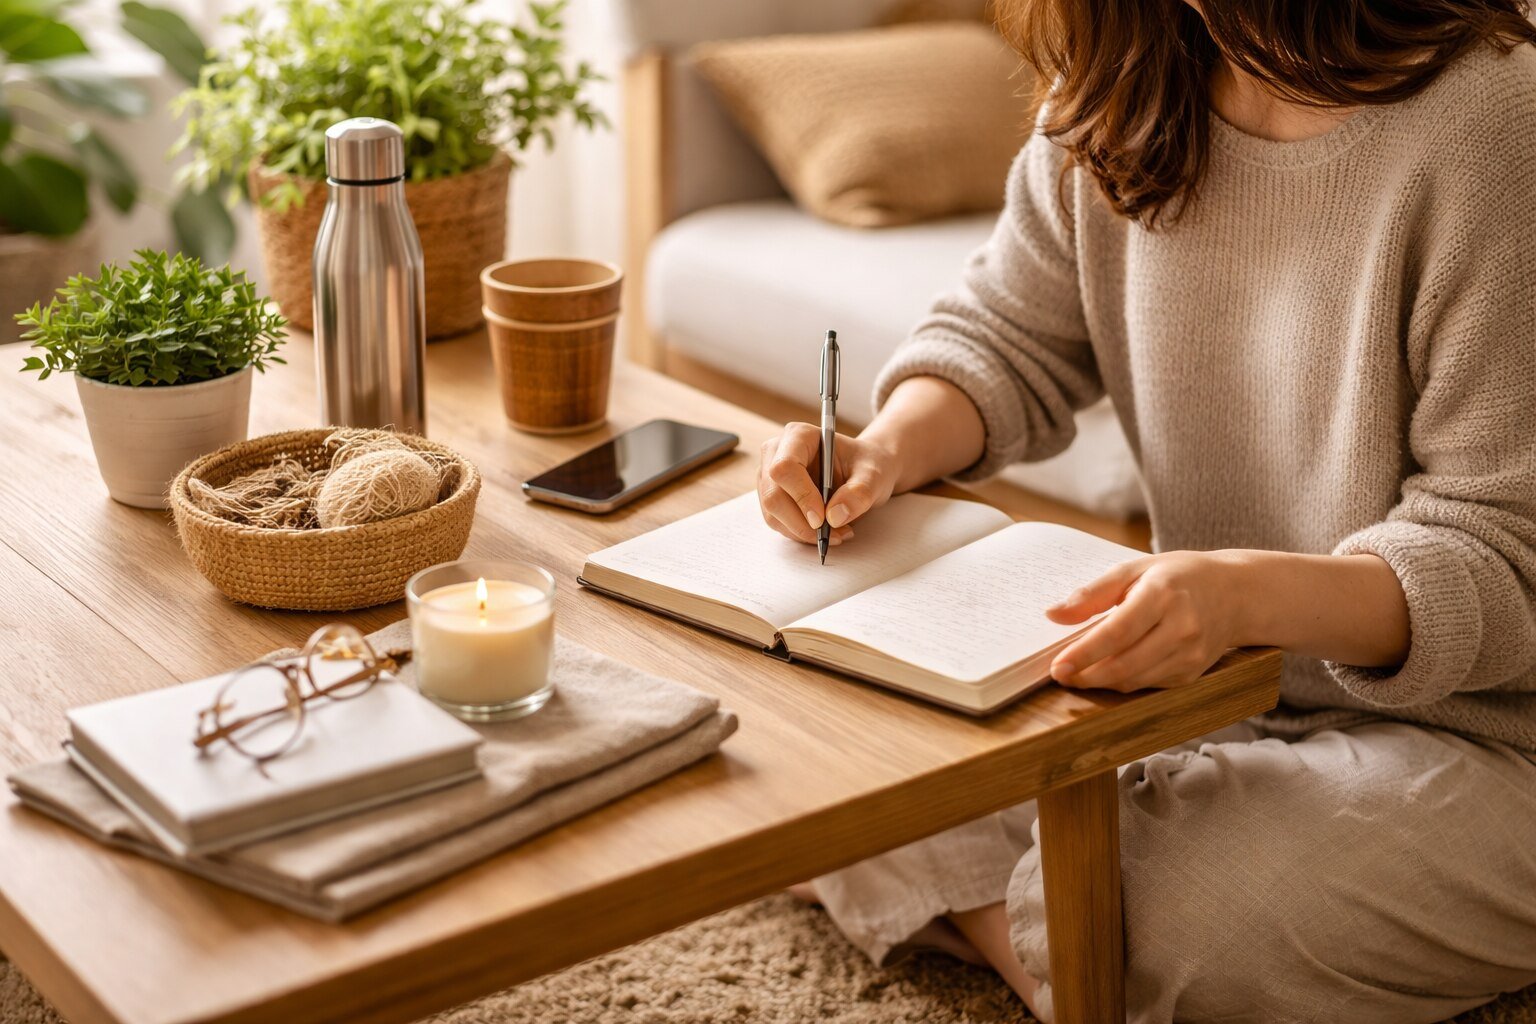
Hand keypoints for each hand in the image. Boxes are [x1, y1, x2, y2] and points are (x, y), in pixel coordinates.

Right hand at [757, 423, 899, 543]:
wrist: (862, 472)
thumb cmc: (866, 466)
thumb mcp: (874, 476)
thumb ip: (859, 493)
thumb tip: (834, 516)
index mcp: (799, 436)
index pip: (785, 467)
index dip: (801, 496)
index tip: (822, 519)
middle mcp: (776, 453)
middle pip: (773, 495)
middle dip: (801, 523)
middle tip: (833, 535)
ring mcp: (769, 476)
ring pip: (772, 513)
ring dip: (803, 532)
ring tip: (837, 534)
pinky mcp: (772, 497)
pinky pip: (777, 523)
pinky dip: (801, 534)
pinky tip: (825, 531)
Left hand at [1046, 551, 1250, 690]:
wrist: (1235, 593)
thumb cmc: (1177, 576)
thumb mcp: (1133, 569)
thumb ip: (1092, 593)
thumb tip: (1052, 615)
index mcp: (1163, 594)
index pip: (1117, 632)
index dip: (1084, 653)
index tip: (1057, 666)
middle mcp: (1181, 627)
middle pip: (1125, 664)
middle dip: (1086, 675)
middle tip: (1059, 675)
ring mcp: (1190, 654)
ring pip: (1135, 680)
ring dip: (1101, 682)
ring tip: (1077, 674)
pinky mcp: (1193, 673)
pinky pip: (1149, 685)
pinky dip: (1123, 682)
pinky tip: (1107, 672)